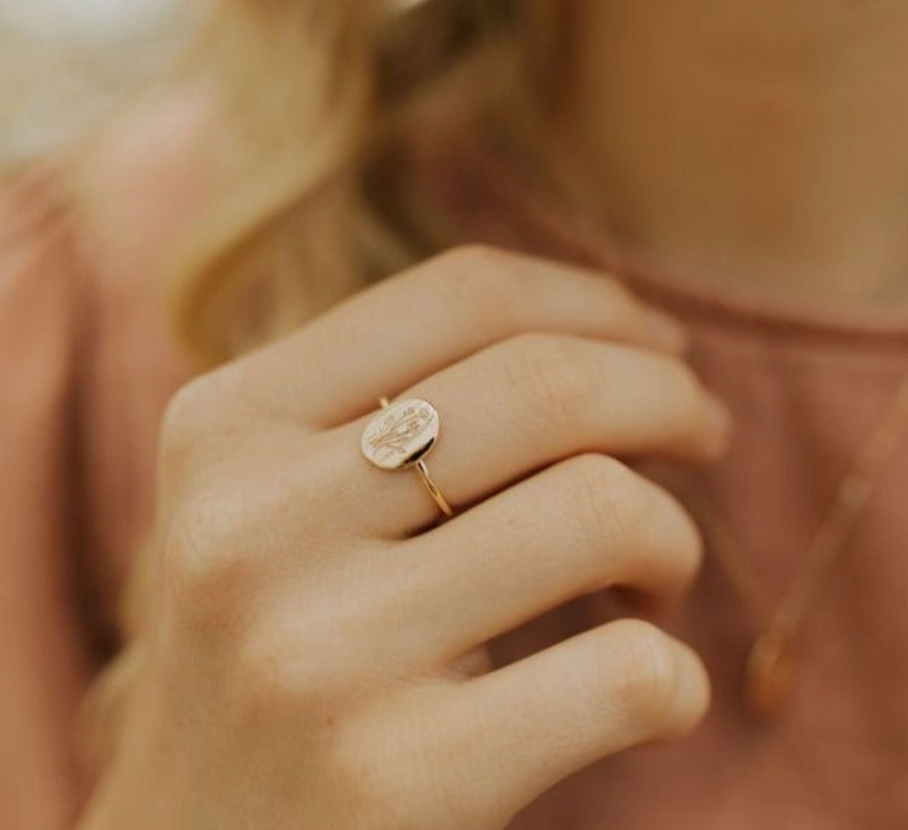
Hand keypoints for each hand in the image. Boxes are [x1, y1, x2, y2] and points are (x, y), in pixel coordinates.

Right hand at [81, 245, 728, 829]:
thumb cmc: (269, 646)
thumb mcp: (276, 497)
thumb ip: (394, 402)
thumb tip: (610, 335)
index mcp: (224, 426)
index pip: (462, 293)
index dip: (595, 303)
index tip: (659, 343)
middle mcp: (251, 525)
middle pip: (545, 383)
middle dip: (668, 396)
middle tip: (702, 436)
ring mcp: (318, 655)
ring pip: (600, 508)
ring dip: (675, 535)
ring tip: (654, 576)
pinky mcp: (398, 783)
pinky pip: (625, 675)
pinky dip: (675, 675)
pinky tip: (649, 686)